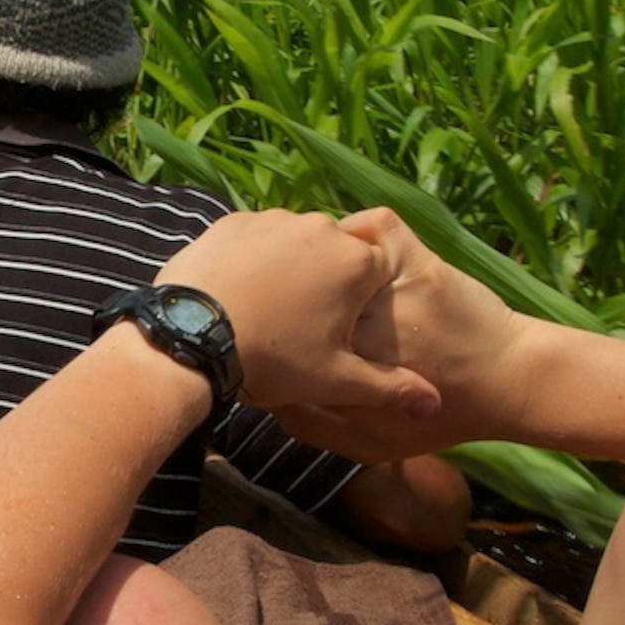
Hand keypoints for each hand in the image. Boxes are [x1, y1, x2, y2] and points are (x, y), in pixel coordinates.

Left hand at [155, 210, 436, 423]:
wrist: (189, 339)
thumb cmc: (272, 361)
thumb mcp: (335, 381)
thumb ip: (390, 388)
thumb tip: (434, 405)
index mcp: (356, 262)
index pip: (379, 272)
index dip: (363, 302)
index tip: (338, 329)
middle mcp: (321, 227)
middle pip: (339, 253)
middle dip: (329, 283)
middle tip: (301, 324)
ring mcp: (274, 218)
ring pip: (298, 242)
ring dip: (293, 267)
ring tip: (269, 310)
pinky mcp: (234, 220)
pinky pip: (258, 237)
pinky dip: (256, 258)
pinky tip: (241, 292)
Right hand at [276, 210, 523, 460]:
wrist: (508, 382)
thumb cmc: (438, 420)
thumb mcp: (368, 446)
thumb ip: (311, 426)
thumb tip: (266, 395)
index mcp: (341, 376)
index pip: (282, 343)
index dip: (273, 337)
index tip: (276, 338)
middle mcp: (360, 329)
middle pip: (299, 291)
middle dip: (291, 292)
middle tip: (298, 299)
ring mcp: (389, 290)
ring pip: (330, 251)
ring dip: (322, 258)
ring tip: (329, 275)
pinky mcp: (417, 260)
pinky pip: (373, 225)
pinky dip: (360, 229)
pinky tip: (361, 250)